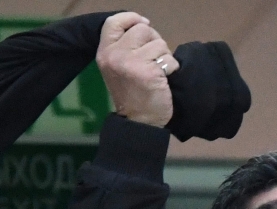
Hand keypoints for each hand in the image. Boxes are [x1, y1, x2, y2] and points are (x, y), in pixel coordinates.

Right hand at [96, 12, 179, 126]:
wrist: (138, 122)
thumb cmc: (132, 94)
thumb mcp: (118, 67)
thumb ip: (124, 46)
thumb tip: (144, 24)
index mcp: (105, 53)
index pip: (113, 22)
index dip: (131, 18)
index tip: (144, 23)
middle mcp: (114, 55)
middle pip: (142, 28)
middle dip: (153, 40)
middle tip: (152, 59)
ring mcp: (131, 63)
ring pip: (159, 42)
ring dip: (164, 56)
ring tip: (157, 72)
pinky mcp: (149, 72)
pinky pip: (169, 59)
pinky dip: (171, 68)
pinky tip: (163, 81)